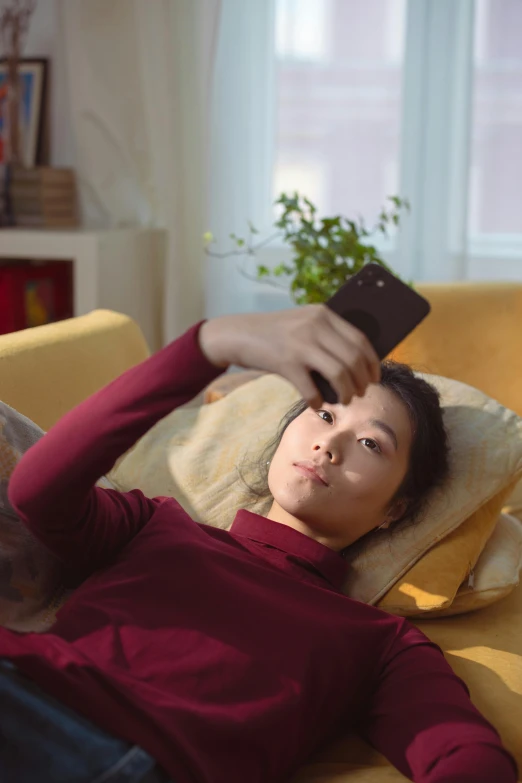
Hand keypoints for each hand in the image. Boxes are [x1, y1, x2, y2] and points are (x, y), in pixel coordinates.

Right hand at [198, 305, 380, 407]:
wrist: (237, 334)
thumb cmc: (274, 334)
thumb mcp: (303, 323)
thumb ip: (326, 335)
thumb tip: (357, 365)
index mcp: (323, 314)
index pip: (360, 339)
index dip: (372, 362)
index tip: (374, 377)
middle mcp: (315, 326)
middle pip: (353, 359)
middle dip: (362, 381)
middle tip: (361, 393)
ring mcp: (300, 344)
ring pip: (340, 374)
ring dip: (347, 392)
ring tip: (344, 400)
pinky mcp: (286, 363)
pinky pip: (312, 389)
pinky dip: (318, 401)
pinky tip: (316, 403)